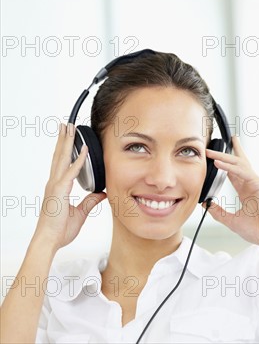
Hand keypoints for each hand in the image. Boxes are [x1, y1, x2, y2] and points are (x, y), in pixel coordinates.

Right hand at [33, 123, 106, 251]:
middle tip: (66, 125)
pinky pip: (71, 172)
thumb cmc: (59, 231)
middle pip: (59, 156)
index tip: (69, 137)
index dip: (65, 149)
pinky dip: (78, 160)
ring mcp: (55, 186)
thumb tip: (102, 193)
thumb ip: (90, 201)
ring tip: (69, 128)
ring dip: (67, 142)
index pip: (62, 163)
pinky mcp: (59, 191)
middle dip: (63, 139)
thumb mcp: (80, 213)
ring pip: (62, 158)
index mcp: (57, 187)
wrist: (48, 241)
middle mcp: (54, 183)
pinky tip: (84, 150)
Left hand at [202, 136, 258, 250]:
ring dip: (224, 157)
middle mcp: (252, 183)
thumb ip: (219, 212)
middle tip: (216, 144)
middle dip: (228, 151)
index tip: (214, 157)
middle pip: (238, 162)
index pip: (233, 172)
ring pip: (238, 164)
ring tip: (211, 152)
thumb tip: (206, 204)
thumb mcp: (232, 221)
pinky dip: (230, 167)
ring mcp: (256, 182)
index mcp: (246, 191)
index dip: (224, 164)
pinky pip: (242, 172)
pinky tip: (219, 163)